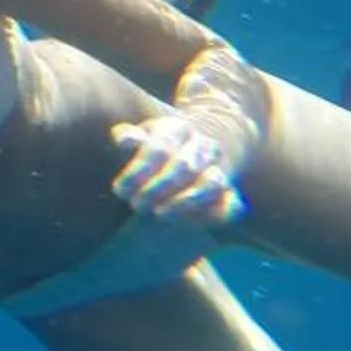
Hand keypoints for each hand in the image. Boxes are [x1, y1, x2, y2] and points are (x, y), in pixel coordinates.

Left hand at [108, 112, 244, 226]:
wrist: (195, 151)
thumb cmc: (157, 148)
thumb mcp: (143, 138)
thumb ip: (131, 137)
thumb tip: (122, 138)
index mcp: (178, 128)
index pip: (160, 147)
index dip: (137, 171)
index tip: (119, 191)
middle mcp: (203, 146)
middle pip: (184, 166)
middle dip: (156, 188)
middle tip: (136, 204)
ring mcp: (219, 168)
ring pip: (210, 183)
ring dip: (183, 201)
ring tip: (159, 213)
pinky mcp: (229, 194)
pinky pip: (231, 205)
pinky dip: (217, 214)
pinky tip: (194, 221)